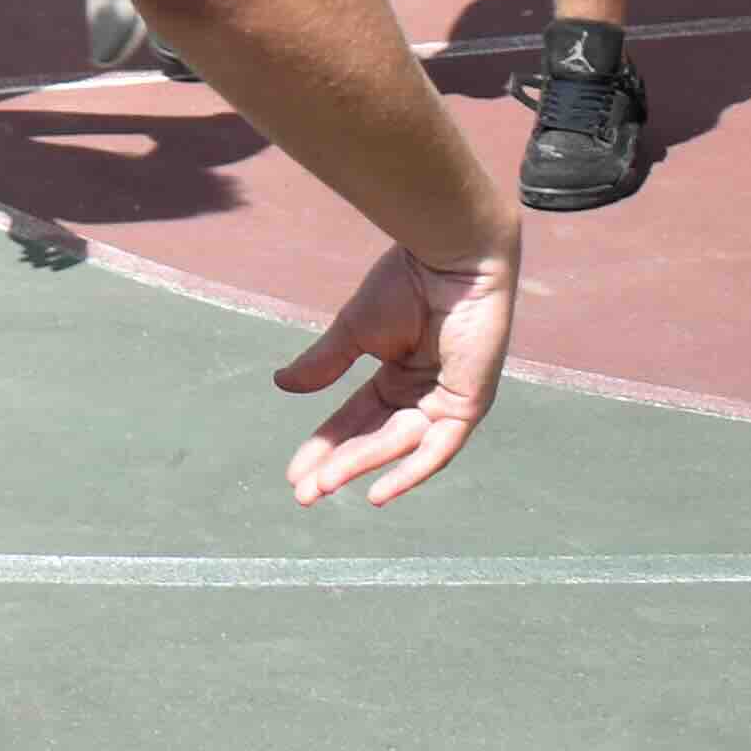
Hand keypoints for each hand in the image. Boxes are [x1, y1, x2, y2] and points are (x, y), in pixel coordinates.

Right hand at [276, 240, 519, 508]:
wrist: (448, 257)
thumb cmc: (406, 282)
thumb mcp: (353, 330)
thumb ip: (324, 363)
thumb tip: (280, 385)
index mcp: (398, 376)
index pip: (356, 420)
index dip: (325, 445)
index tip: (294, 473)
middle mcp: (423, 396)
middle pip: (374, 440)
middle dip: (338, 465)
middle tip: (303, 492)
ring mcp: (447, 402)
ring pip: (398, 446)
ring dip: (360, 466)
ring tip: (322, 484)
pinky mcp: (469, 405)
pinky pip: (439, 450)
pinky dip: (410, 472)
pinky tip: (376, 493)